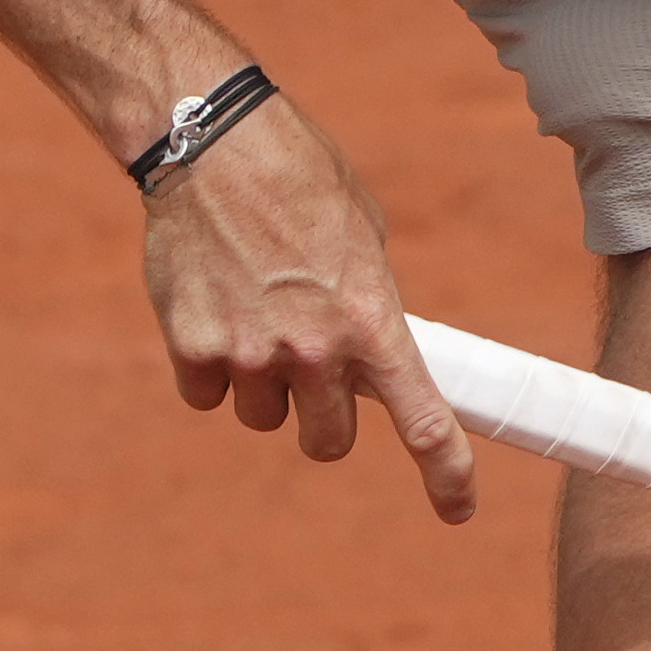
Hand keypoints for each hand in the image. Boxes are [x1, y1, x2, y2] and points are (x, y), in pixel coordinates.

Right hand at [138, 94, 479, 522]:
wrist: (210, 141)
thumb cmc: (299, 178)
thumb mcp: (361, 238)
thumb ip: (367, 307)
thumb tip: (367, 355)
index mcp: (373, 321)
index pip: (423, 422)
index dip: (447, 475)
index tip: (459, 509)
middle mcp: (314, 351)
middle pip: (328, 441)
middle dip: (324, 417)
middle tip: (311, 370)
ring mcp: (250, 354)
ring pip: (262, 416)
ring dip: (263, 385)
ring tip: (252, 313)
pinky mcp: (192, 348)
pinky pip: (206, 392)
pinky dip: (208, 367)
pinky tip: (211, 310)